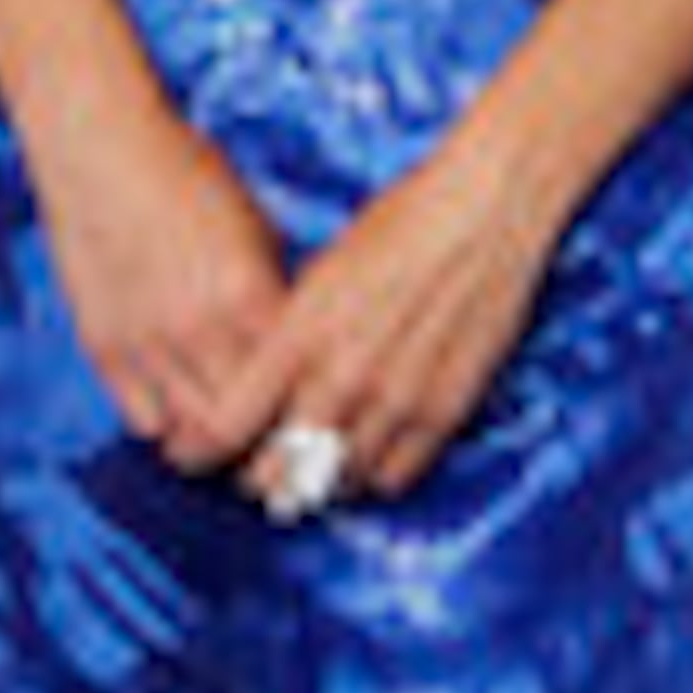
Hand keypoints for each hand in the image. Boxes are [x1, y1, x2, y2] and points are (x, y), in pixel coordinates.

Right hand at [27, 100, 290, 470]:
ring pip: (192, 438)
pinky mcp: (102, 348)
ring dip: (214, 448)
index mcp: (249, 297)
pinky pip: (142, 420)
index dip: (309, 415)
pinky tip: (178, 411)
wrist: (97, 146)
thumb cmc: (184, 172)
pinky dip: (166, 426)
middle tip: (277, 453)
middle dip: (267, 450)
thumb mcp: (256, 226)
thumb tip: (298, 347)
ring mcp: (146, 344)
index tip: (317, 425)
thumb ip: (276, 293)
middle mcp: (199, 330)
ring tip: (228, 441)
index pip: (295, 389)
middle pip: (247, 429)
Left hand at [233, 122, 560, 509]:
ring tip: (316, 466)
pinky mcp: (445, 409)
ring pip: (335, 483)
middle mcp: (342, 375)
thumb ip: (291, 334)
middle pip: (278, 471)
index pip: (228, 425)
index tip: (206, 451)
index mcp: (299, 332)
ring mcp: (395, 398)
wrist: (486, 208)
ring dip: (319, 483)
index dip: (209, 448)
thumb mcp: (324, 272)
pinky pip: (394, 478)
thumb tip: (265, 382)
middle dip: (261, 479)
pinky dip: (372, 476)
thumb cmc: (400, 223)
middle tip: (262, 472)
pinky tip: (368, 453)